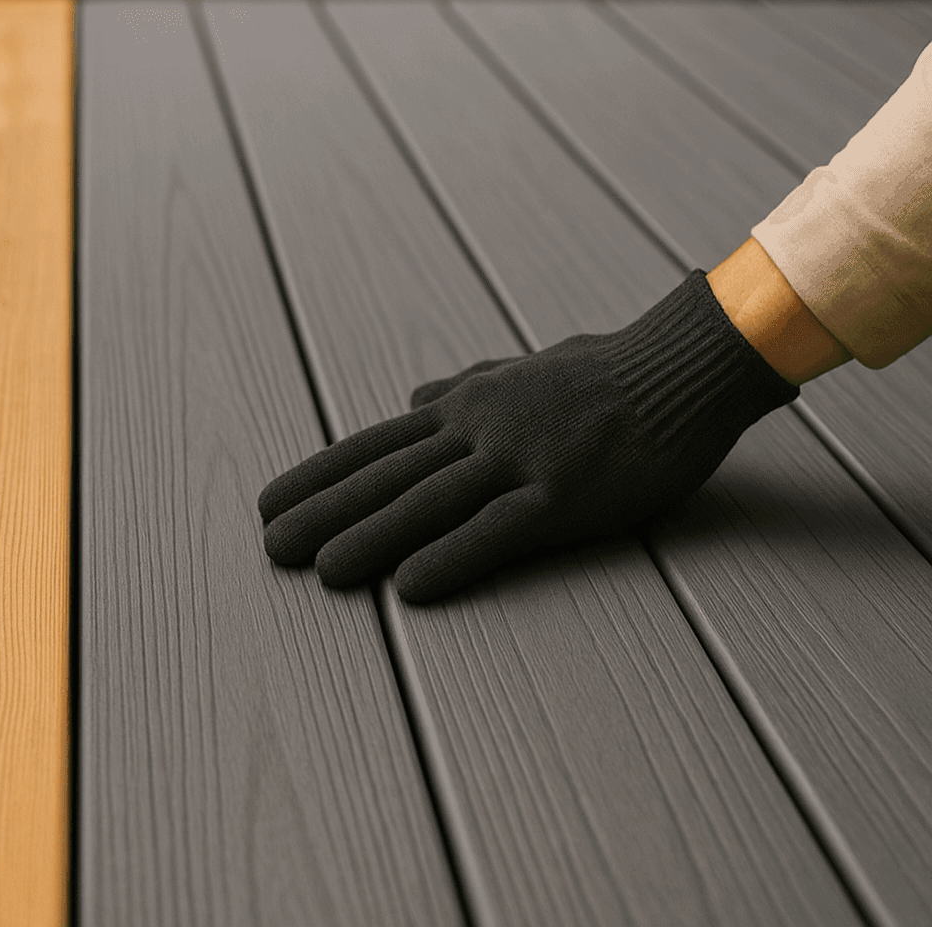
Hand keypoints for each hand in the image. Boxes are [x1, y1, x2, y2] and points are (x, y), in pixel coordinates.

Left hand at [258, 271, 798, 601]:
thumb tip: (415, 392)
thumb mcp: (522, 369)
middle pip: (386, 476)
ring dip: (370, 537)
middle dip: (324, 512)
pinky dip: (451, 556)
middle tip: (270, 545)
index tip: (270, 500)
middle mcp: (478, 429)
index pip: (374, 445)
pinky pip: (498, 530)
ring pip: (428, 502)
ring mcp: (519, 459)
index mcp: (465, 406)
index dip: (318, 475)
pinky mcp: (564, 494)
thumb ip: (465, 384)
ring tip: (321, 571)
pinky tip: (410, 585)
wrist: (681, 366)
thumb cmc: (607, 373)